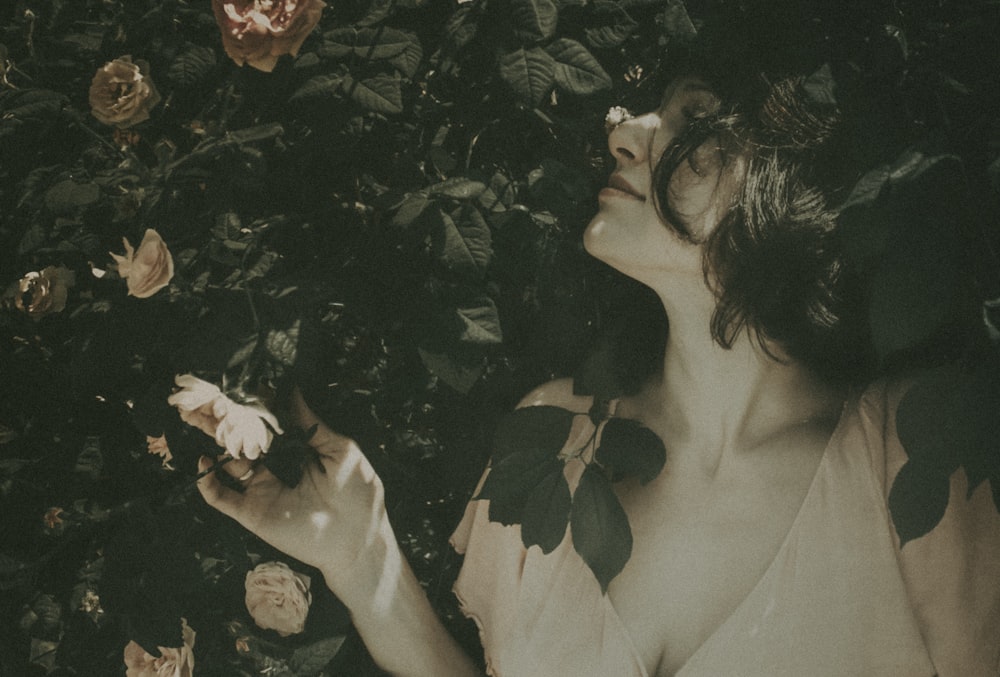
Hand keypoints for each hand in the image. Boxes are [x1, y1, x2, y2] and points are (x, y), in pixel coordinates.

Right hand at [197, 389, 393, 596]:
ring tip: (200, 419)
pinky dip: (209, 482)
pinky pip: (223, 498)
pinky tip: (205, 461)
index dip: (250, 407)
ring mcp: (262, 488)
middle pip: (242, 439)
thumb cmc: (358, 493)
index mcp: (296, 449)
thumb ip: (311, 424)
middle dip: (222, 419)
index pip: (266, 423)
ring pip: (228, 462)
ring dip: (213, 442)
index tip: (235, 385)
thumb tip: (292, 390)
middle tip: (203, 398)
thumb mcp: (341, 450)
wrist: (358, 539)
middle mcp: (275, 466)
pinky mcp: (253, 512)